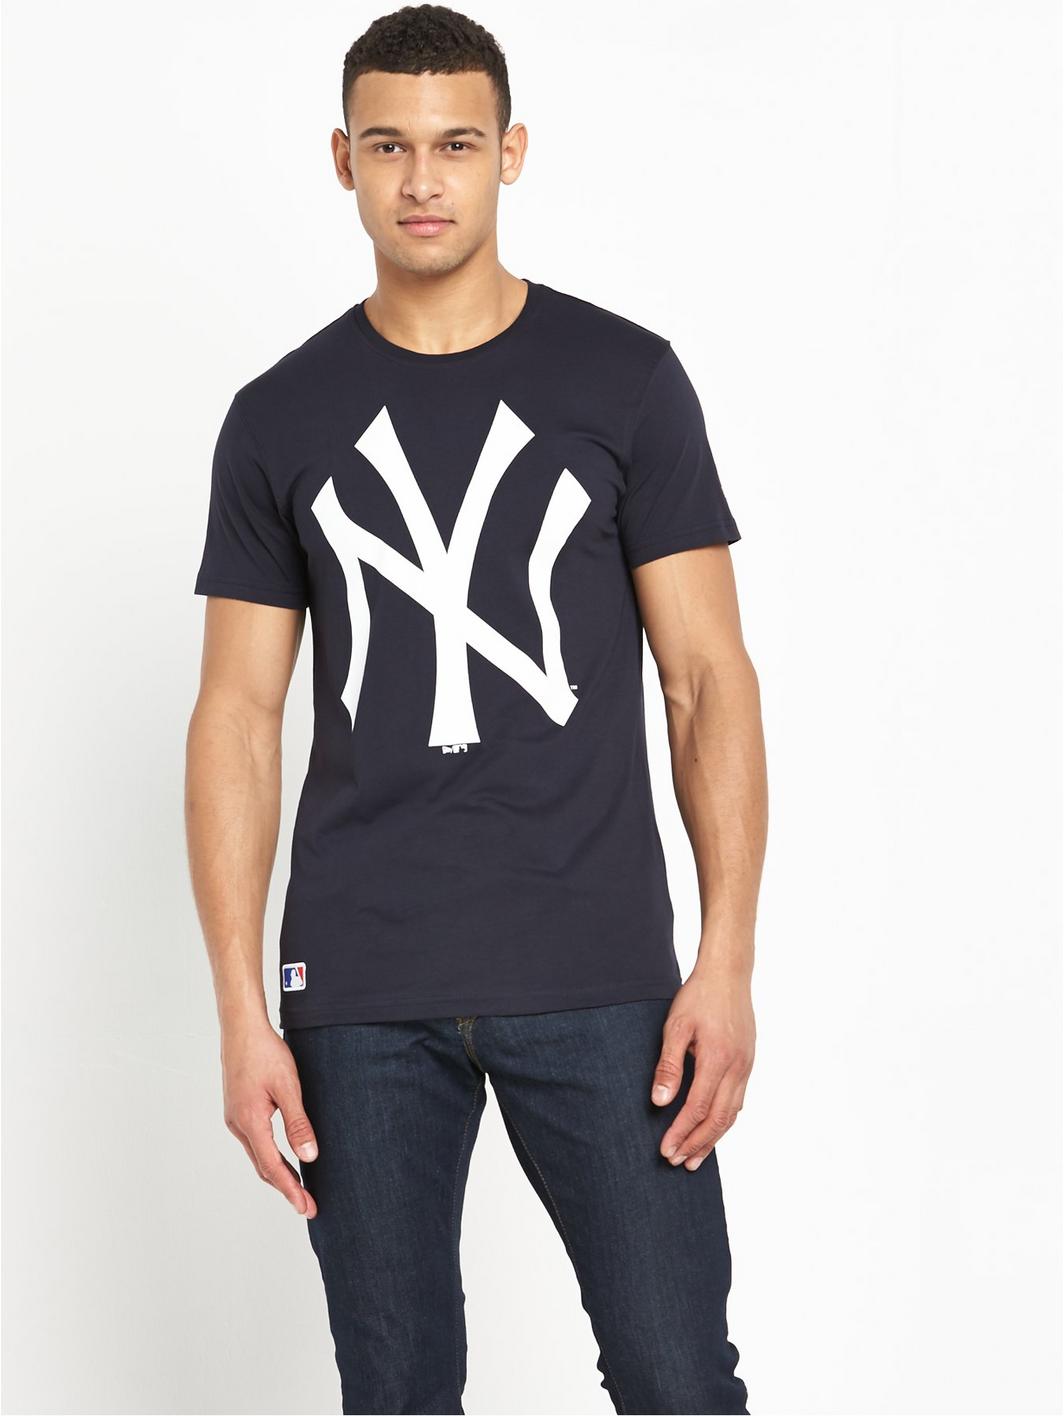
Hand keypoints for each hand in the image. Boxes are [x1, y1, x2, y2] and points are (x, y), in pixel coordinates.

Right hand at [221, 1017, 319, 1216]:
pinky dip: (270, 1156)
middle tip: (307, 1205)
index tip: (306, 1207)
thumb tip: (309, 1156)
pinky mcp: (238, 1110)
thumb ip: (297, 1123)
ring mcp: (235, 1118)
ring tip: (299, 1187)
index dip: (291, 1189)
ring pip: (258, 1155)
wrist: (241, 1028)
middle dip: (286, 1187)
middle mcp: (238, 1125)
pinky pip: (255, 1142)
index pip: (273, 1167)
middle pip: (263, 1166)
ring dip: (278, 1173)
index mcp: (250, 1122)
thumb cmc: (265, 1052)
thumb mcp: (288, 1087)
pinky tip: (283, 1157)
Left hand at [650, 968, 754, 1170]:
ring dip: (713, 1138)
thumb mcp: (675, 1026)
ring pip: (732, 1114)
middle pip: (718, 1119)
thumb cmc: (698, 997)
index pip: (697, 1108)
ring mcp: (746, 1066)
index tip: (665, 1150)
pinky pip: (738, 1100)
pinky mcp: (748, 1062)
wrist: (728, 974)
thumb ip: (668, 1065)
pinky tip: (713, 1129)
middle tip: (678, 1162)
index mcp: (716, 1059)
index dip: (681, 1133)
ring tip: (695, 1158)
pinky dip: (725, 1121)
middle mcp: (736, 1067)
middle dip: (697, 1144)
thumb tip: (659, 1102)